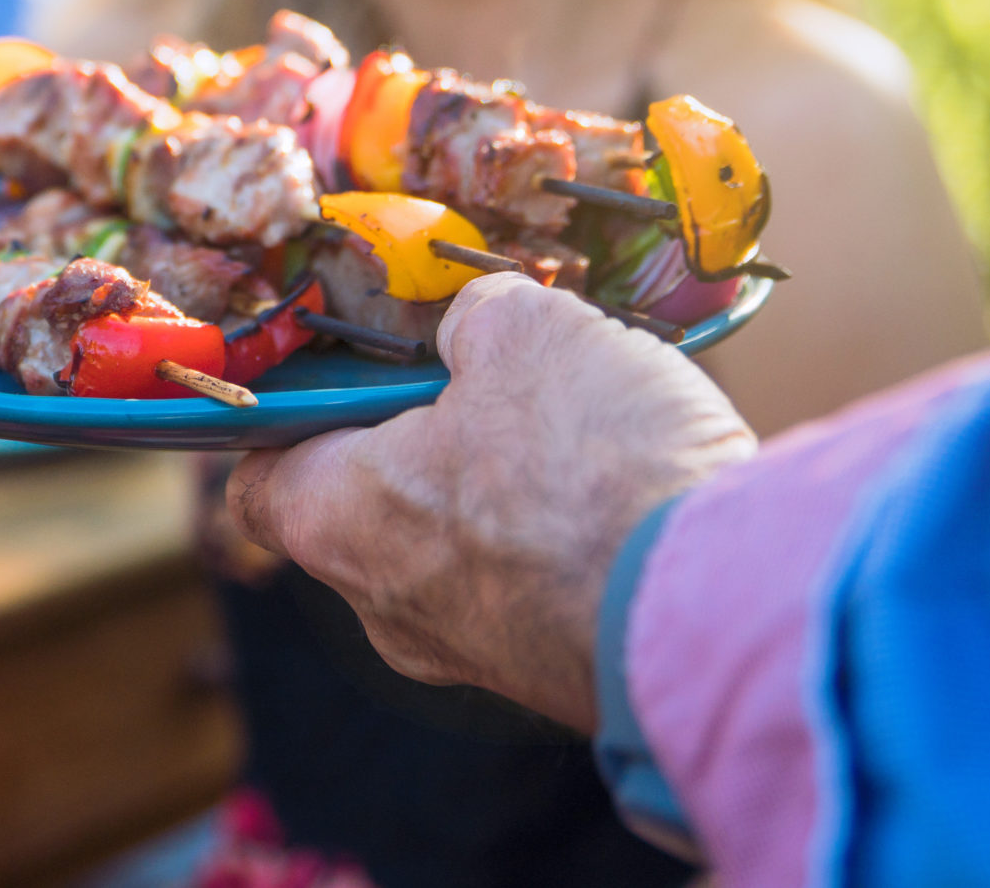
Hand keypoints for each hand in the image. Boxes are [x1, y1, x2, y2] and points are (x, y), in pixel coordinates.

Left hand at [228, 274, 756, 731]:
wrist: (727, 609)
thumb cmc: (592, 469)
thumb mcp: (525, 329)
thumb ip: (477, 317)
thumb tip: (477, 325)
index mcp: (338, 522)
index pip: (262, 480)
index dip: (292, 417)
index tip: (337, 368)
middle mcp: (387, 607)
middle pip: (367, 506)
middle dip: (420, 436)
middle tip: (482, 373)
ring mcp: (475, 653)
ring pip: (460, 546)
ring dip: (504, 482)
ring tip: (573, 417)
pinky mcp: (559, 671)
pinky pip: (536, 583)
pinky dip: (564, 532)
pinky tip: (621, 479)